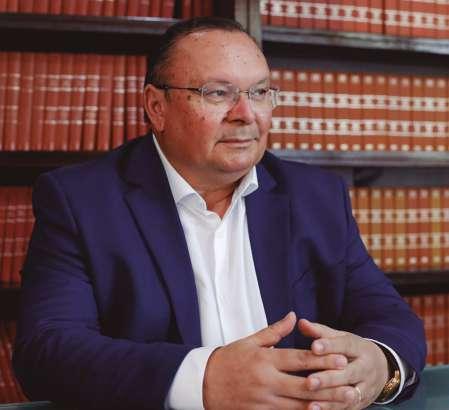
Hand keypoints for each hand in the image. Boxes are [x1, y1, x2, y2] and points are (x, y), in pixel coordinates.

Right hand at [203, 312, 357, 409]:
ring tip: (343, 401)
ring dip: (322, 403)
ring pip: (298, 404)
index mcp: (265, 359)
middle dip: (329, 384)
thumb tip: (293, 317)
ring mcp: (263, 401)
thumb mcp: (250, 341)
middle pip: (303, 384)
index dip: (321, 359)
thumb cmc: (228, 359)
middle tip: (350, 383)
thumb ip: (274, 331)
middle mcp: (266, 381)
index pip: (298, 359)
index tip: (341, 357)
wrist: (203, 383)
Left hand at [299, 319, 389, 409]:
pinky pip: (347, 409)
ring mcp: (366, 387)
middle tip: (309, 381)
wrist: (381, 369)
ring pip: (349, 395)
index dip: (329, 346)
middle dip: (328, 378)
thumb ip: (320, 332)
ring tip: (311, 402)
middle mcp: (365, 368)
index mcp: (359, 348)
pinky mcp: (362, 403)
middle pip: (348, 374)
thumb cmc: (351, 350)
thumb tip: (301, 322)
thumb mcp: (340, 338)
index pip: (345, 345)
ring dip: (330, 400)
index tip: (314, 347)